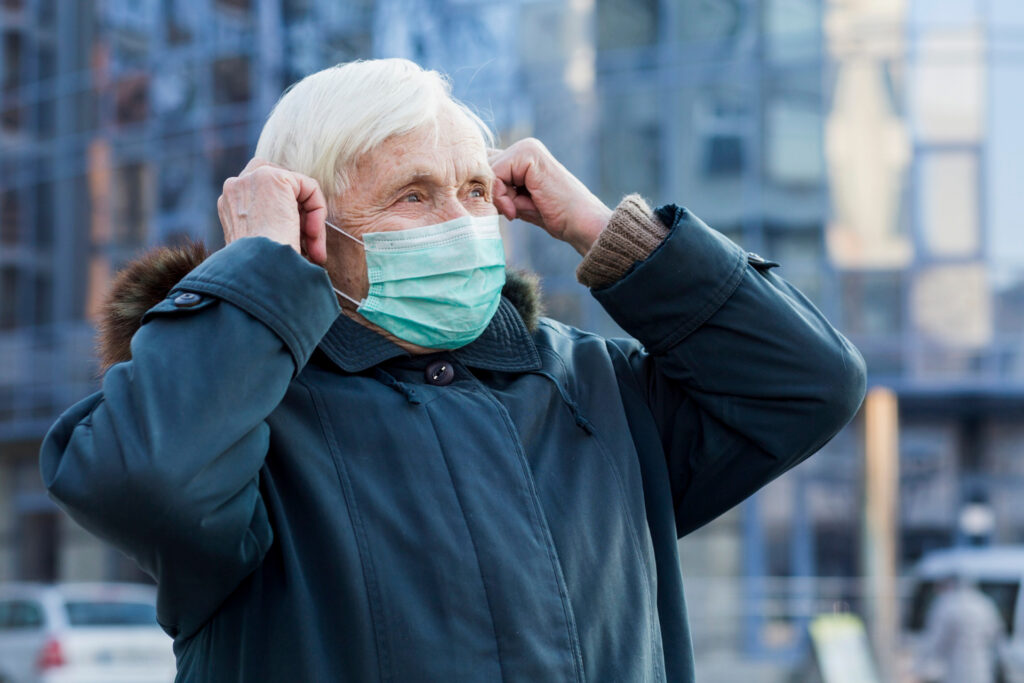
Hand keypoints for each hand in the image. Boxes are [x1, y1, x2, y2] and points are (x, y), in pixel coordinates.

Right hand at [216, 158, 327, 264]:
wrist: (258, 271)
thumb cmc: (261, 270)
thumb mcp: (258, 247)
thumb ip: (268, 228)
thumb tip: (291, 229)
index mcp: (229, 205)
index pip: (264, 193)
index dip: (288, 215)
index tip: (297, 246)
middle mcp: (235, 187)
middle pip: (282, 186)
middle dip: (301, 216)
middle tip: (311, 248)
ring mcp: (252, 179)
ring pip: (298, 190)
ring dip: (312, 221)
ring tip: (314, 251)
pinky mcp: (274, 178)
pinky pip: (310, 188)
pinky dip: (318, 211)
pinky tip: (314, 236)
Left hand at [489, 138, 611, 255]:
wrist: (580, 223)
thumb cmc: (552, 216)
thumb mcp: (516, 201)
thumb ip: (496, 189)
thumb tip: (466, 185)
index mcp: (521, 155)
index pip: (483, 166)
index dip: (485, 191)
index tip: (503, 210)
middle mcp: (524, 146)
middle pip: (482, 168)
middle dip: (490, 194)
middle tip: (512, 211)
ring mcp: (527, 147)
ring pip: (486, 171)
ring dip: (497, 197)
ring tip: (518, 209)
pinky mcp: (528, 154)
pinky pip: (495, 174)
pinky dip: (502, 197)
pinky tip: (518, 209)